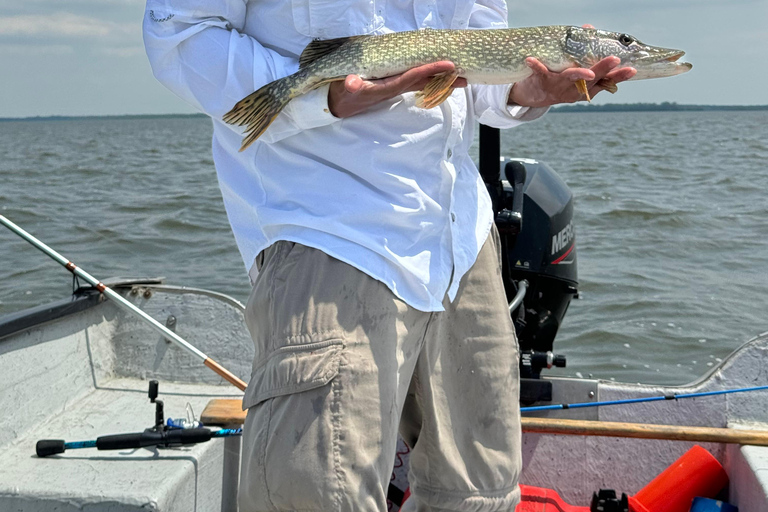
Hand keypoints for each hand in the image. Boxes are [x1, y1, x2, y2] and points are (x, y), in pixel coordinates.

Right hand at [328, 61, 466, 117]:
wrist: (338, 105)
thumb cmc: (342, 93)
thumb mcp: (343, 88)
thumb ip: (349, 86)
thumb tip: (351, 84)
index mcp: (386, 87)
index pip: (412, 77)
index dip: (430, 71)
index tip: (448, 66)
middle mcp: (394, 89)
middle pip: (424, 84)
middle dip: (443, 81)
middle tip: (465, 78)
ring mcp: (394, 88)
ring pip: (422, 84)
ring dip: (440, 82)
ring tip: (459, 80)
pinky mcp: (392, 87)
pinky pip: (414, 83)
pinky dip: (428, 79)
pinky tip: (439, 78)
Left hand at [509, 57, 636, 107]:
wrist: (535, 96)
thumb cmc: (559, 79)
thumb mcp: (575, 69)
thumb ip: (585, 52)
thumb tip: (589, 29)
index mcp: (587, 87)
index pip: (607, 81)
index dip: (619, 76)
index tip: (632, 70)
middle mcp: (576, 89)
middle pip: (592, 80)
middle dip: (603, 70)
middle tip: (614, 61)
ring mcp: (560, 87)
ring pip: (571, 79)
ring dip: (579, 74)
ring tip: (588, 72)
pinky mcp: (543, 83)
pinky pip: (541, 73)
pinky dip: (536, 66)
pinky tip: (531, 60)